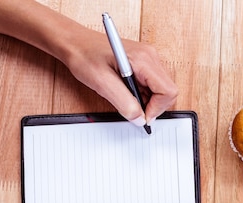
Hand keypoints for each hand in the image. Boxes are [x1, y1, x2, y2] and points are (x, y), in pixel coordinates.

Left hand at [62, 27, 177, 125]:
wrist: (75, 43)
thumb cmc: (84, 56)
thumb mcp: (102, 84)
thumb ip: (124, 103)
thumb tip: (139, 119)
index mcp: (143, 59)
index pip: (168, 91)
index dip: (157, 109)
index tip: (142, 117)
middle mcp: (150, 56)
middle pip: (168, 91)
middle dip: (153, 106)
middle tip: (134, 110)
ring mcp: (149, 58)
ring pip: (161, 89)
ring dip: (147, 100)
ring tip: (126, 97)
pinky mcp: (144, 62)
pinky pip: (152, 84)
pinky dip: (143, 94)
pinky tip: (127, 91)